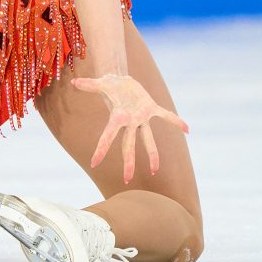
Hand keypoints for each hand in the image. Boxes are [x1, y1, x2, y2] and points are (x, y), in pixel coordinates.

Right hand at [71, 74, 188, 183]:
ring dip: (152, 154)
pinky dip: (176, 121)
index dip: (101, 149)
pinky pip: (166, 116)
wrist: (121, 81)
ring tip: (155, 170)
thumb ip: (89, 85)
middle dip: (128, 162)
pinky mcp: (152, 109)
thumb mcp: (101, 83)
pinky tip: (187, 129)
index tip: (94, 163)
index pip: (107, 136)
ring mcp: (141, 117)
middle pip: (128, 146)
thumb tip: (74, 83)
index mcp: (117, 117)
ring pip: (147, 139)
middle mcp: (130, 122)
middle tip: (126, 180)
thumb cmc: (109, 84)